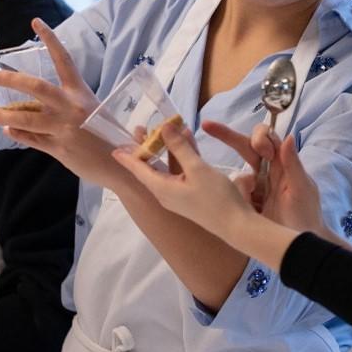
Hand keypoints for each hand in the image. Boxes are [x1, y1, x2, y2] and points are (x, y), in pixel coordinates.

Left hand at [0, 18, 125, 187]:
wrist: (122, 163)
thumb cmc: (107, 133)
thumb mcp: (91, 111)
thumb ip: (65, 104)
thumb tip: (38, 102)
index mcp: (81, 92)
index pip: (63, 59)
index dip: (50, 39)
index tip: (35, 22)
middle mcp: (72, 107)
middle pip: (37, 87)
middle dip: (11, 80)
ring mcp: (65, 128)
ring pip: (28, 118)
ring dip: (4, 115)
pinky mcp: (60, 149)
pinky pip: (33, 139)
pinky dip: (18, 134)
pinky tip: (7, 129)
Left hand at [113, 120, 257, 241]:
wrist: (237, 225)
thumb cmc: (214, 197)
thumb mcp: (196, 168)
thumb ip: (179, 147)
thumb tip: (164, 127)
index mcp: (161, 188)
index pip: (138, 169)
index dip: (127, 156)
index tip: (114, 147)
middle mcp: (165, 193)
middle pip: (151, 167)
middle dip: (147, 147)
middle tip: (141, 128)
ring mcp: (178, 195)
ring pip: (167, 168)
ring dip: (168, 149)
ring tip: (167, 128)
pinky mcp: (190, 196)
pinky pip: (180, 172)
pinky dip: (182, 157)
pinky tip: (189, 141)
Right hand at [200, 120, 325, 234]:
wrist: (299, 246)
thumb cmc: (306, 215)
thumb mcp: (302, 189)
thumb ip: (293, 164)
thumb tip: (289, 136)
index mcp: (281, 163)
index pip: (266, 138)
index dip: (259, 137)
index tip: (263, 151)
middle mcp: (266, 171)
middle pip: (244, 146)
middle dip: (227, 135)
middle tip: (208, 125)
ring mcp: (255, 187)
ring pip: (238, 174)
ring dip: (241, 185)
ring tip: (257, 203)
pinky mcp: (246, 202)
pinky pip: (234, 194)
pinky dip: (235, 197)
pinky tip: (249, 210)